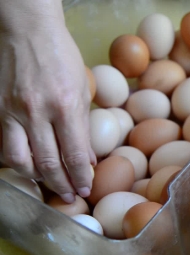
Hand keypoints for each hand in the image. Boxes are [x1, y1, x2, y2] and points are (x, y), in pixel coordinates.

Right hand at [0, 9, 95, 203]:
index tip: (86, 189)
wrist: (27, 31)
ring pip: (21, 160)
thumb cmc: (60, 56)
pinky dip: (17, 161)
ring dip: (37, 179)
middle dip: (62, 185)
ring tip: (50, 186)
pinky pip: (6, 144)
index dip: (80, 177)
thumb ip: (83, 126)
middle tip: (71, 197)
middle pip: (48, 163)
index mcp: (65, 106)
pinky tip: (28, 166)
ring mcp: (13, 112)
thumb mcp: (82, 88)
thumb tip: (88, 158)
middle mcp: (38, 112)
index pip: (74, 154)